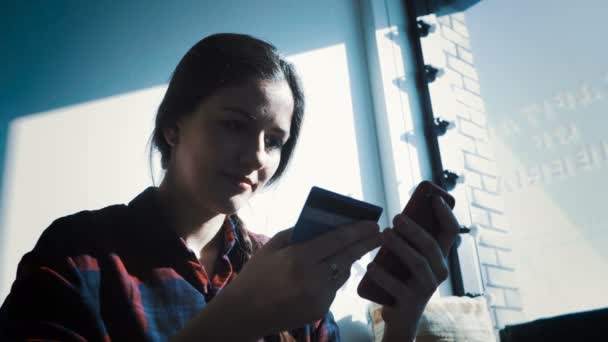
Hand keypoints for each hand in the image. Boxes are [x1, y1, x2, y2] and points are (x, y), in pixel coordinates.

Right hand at [211, 220, 381, 337]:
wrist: (243, 313)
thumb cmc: (256, 275)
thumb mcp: (272, 246)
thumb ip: (298, 233)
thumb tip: (324, 222)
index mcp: (300, 258)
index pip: (338, 239)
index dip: (358, 230)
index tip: (373, 223)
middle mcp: (313, 278)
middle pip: (348, 256)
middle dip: (367, 243)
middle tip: (380, 233)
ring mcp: (319, 297)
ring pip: (343, 273)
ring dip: (351, 260)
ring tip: (358, 248)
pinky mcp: (320, 310)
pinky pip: (333, 288)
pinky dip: (334, 277)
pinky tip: (332, 269)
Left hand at [365, 196, 458, 341]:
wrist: (400, 316)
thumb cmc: (402, 278)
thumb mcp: (407, 256)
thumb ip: (407, 239)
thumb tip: (398, 215)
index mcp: (439, 257)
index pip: (451, 231)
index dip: (445, 213)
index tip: (433, 198)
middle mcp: (439, 272)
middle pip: (431, 245)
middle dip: (414, 229)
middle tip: (395, 217)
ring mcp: (426, 289)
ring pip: (418, 263)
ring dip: (400, 246)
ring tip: (384, 234)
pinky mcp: (410, 303)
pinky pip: (397, 286)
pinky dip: (382, 274)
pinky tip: (370, 266)